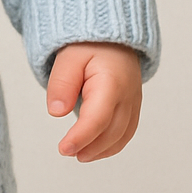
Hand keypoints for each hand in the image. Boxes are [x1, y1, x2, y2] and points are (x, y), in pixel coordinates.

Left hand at [46, 42, 141, 161]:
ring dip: (101, 150)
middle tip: (65, 151)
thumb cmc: (89, 46)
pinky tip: (94, 150)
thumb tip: (56, 112)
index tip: (63, 148)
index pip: (98, 118)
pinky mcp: (133, 107)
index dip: (81, 137)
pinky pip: (127, 132)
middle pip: (112, 131)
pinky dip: (112, 145)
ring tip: (78, 155)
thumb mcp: (68, 58)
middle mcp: (128, 95)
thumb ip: (62, 84)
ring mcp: (134, 102)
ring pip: (122, 135)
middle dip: (89, 147)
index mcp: (112, 82)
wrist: (112, 37)